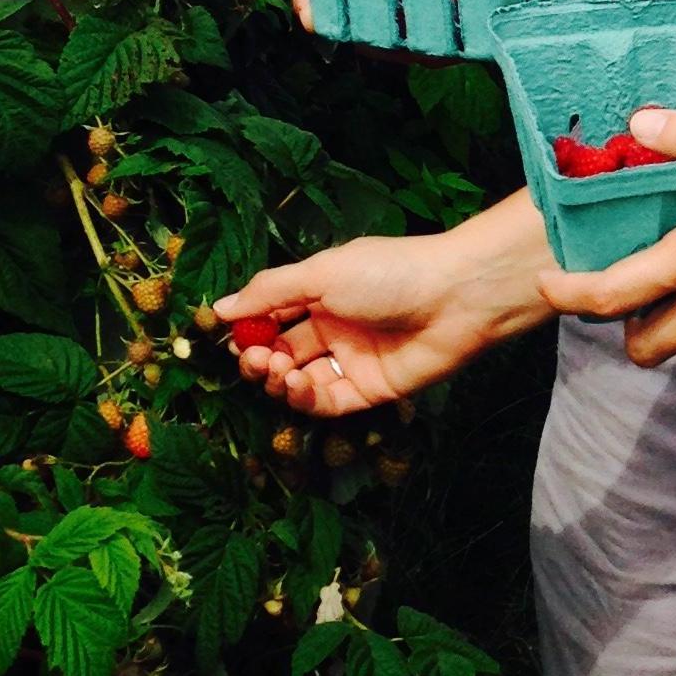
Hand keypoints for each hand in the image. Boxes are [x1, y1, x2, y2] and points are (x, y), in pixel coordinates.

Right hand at [214, 188, 551, 412]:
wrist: (456, 298)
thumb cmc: (390, 273)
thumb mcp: (321, 273)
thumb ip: (269, 292)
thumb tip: (219, 308)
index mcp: (323, 292)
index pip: (273, 315)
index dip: (249, 328)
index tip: (228, 335)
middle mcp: (336, 326)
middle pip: (282, 352)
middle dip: (259, 358)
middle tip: (254, 358)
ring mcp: (353, 360)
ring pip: (300, 381)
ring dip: (277, 379)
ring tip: (276, 369)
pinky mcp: (370, 390)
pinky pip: (327, 402)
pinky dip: (304, 398)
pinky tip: (295, 383)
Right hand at [286, 0, 453, 26]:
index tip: (310, 11)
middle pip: (360, 26)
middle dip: (366, 26)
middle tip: (383, 18)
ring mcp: (420, 17)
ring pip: (408, 42)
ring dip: (416, 37)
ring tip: (432, 20)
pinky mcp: (463, 27)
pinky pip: (456, 42)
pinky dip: (460, 39)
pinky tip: (470, 27)